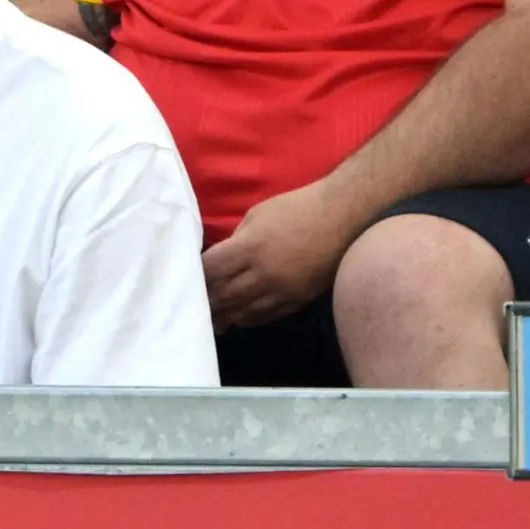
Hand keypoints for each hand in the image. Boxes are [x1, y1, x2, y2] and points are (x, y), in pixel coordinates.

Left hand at [202, 180, 367, 330]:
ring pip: (243, 312)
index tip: (187, 279)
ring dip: (225, 316)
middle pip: (224, 296)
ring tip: (211, 320)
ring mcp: (282, 290)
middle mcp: (264, 273)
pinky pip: (267, 316)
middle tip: (193, 306)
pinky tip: (238, 318)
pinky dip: (249, 318)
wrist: (342, 215)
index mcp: (250, 247)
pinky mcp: (298, 299)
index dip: (197, 276)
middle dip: (207, 301)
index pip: (211, 270)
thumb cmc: (296, 208)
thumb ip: (236, 240)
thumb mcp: (256, 215)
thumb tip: (221, 260)